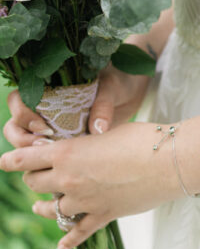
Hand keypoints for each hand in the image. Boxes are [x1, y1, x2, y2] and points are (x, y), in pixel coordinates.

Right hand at [2, 62, 149, 149]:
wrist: (135, 87)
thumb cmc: (120, 78)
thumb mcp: (112, 86)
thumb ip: (102, 104)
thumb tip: (97, 129)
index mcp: (48, 87)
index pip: (19, 101)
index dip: (23, 115)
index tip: (43, 126)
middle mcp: (46, 107)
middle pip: (16, 126)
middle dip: (23, 140)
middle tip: (44, 147)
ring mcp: (55, 125)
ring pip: (28, 144)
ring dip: (33, 155)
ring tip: (53, 161)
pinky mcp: (69, 141)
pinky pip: (52, 155)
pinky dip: (54, 163)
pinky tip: (67, 170)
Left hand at [2, 62, 150, 231]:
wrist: (169, 162)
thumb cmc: (142, 138)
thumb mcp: (106, 133)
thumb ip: (85, 144)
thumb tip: (78, 150)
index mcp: (66, 153)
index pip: (24, 159)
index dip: (11, 160)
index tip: (5, 161)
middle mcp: (69, 179)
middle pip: (34, 184)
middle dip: (33, 178)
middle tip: (37, 174)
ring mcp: (85, 201)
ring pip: (52, 209)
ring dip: (44, 207)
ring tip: (39, 206)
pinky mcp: (103, 215)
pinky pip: (79, 232)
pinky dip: (67, 241)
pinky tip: (59, 248)